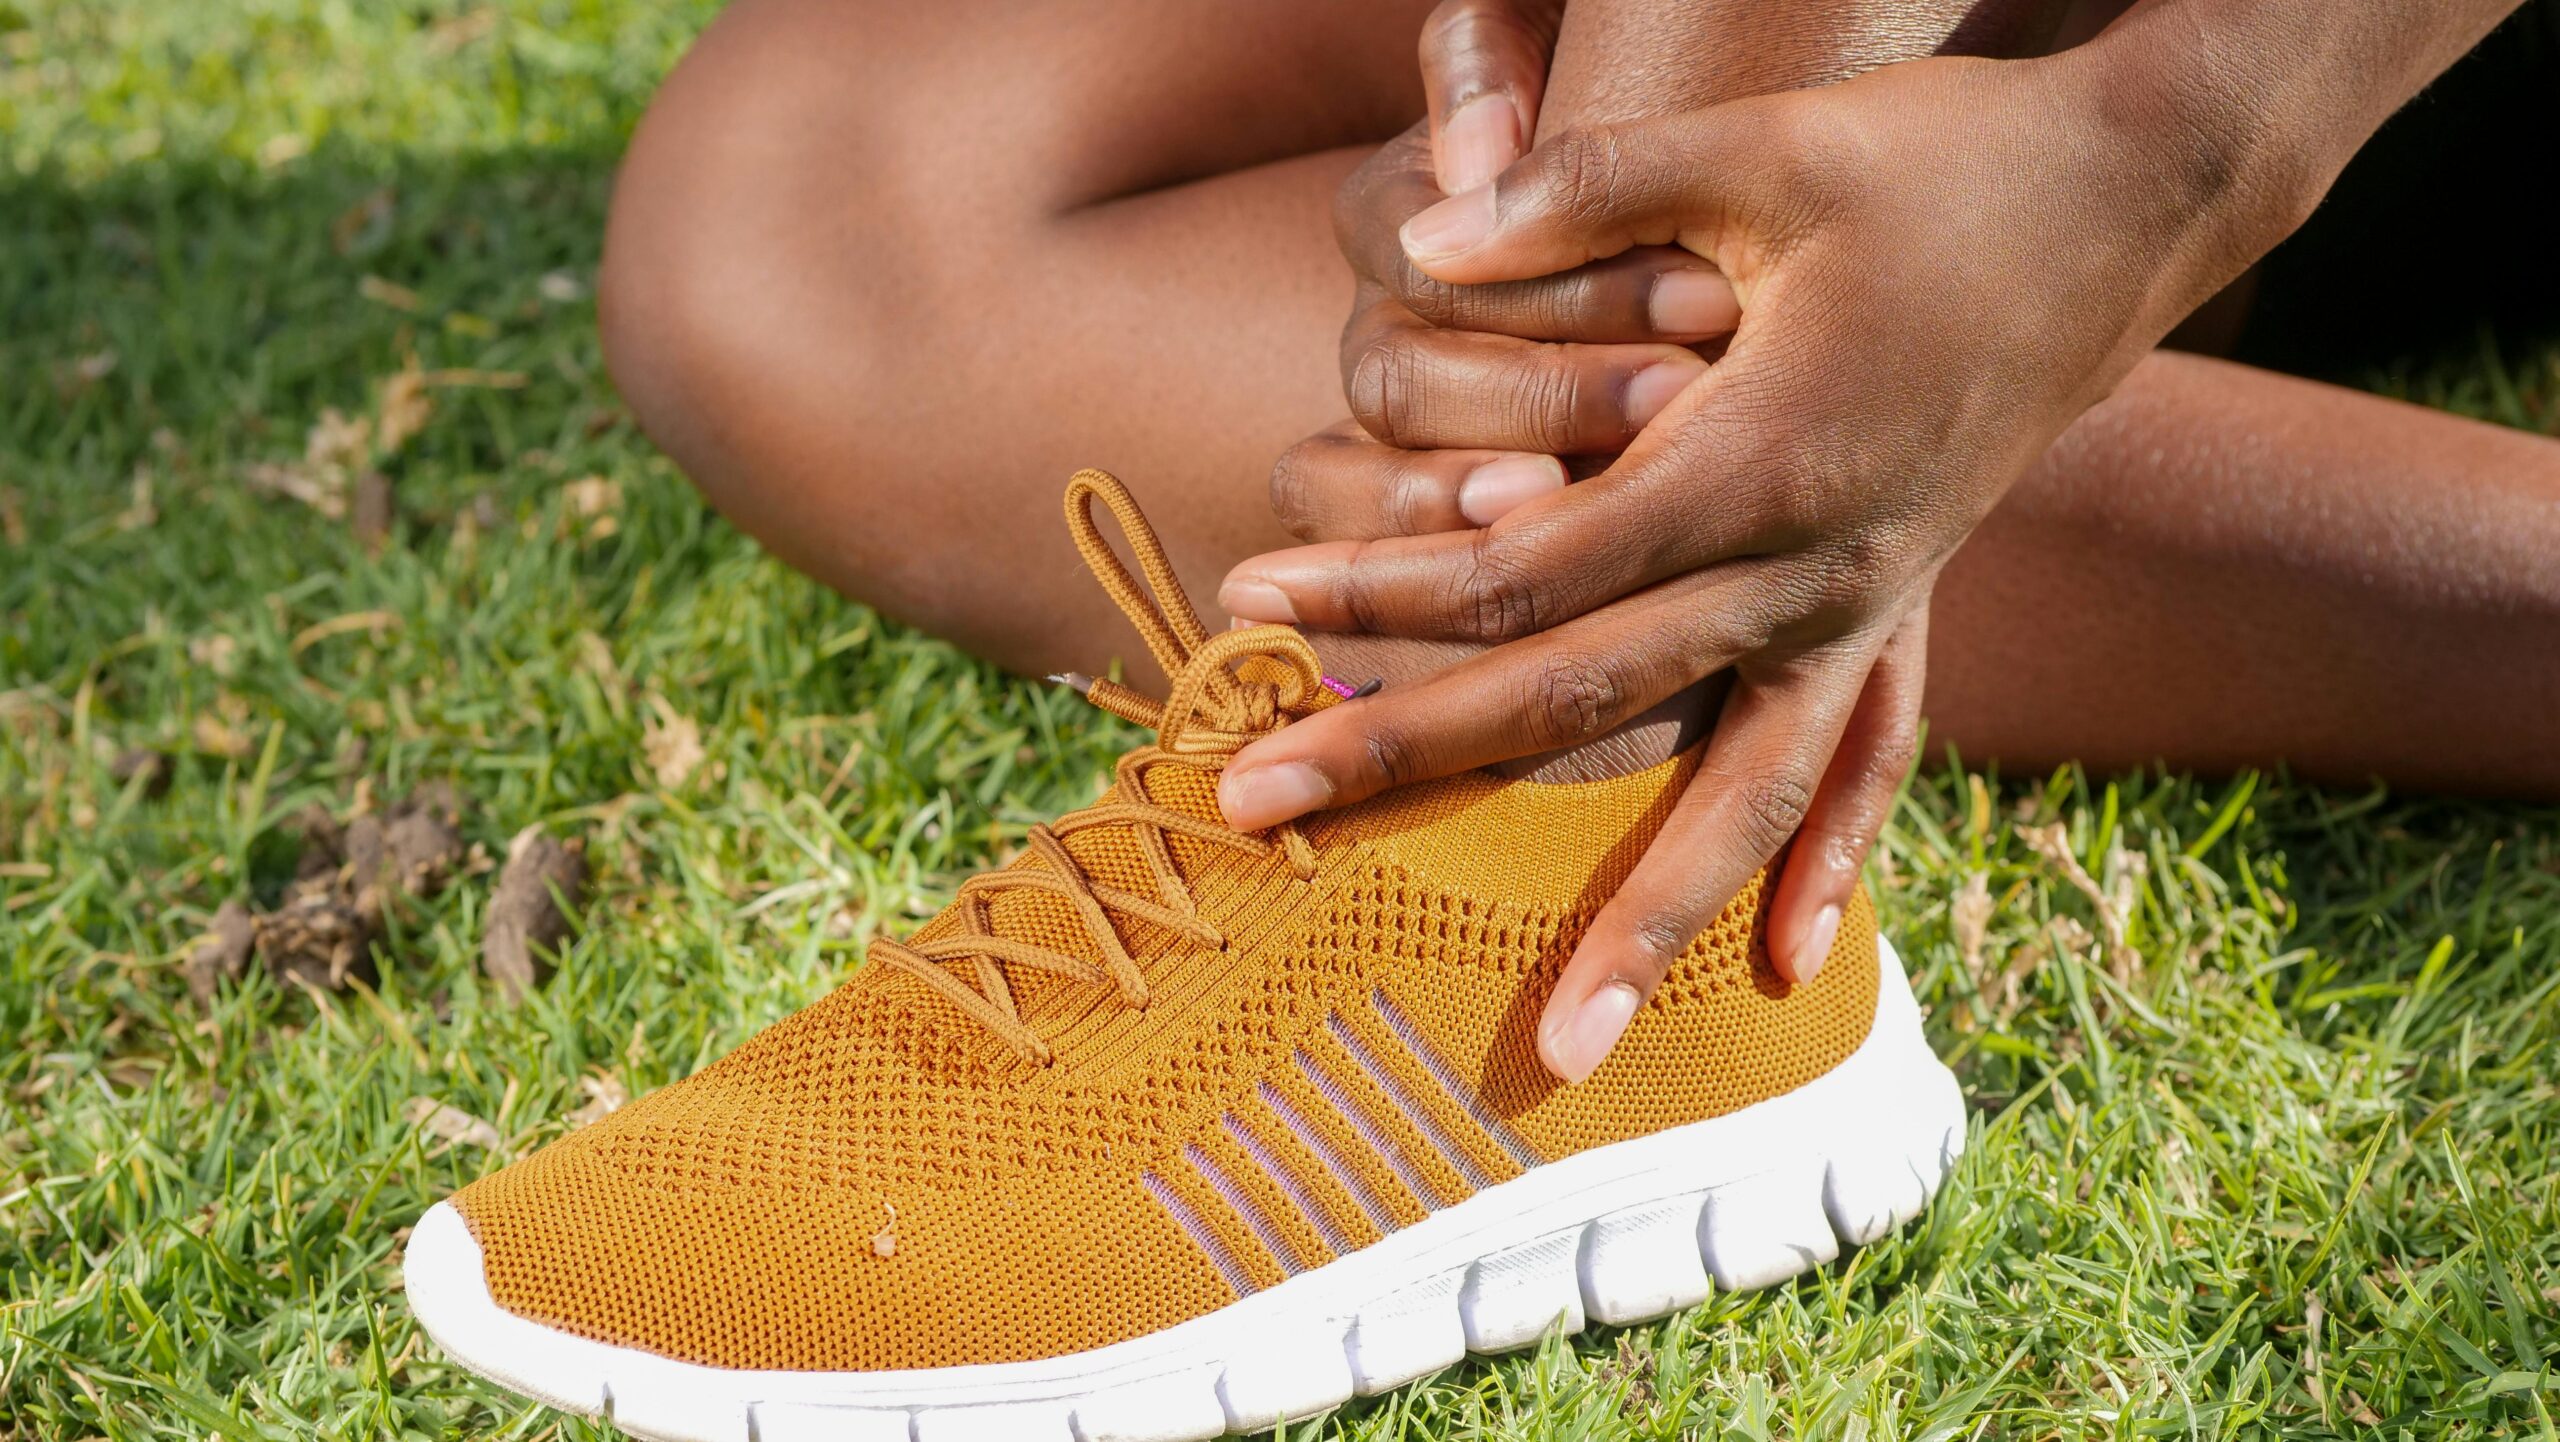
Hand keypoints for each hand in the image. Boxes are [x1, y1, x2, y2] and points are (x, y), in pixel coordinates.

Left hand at [1221, 44, 2302, 1080]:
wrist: (2131, 198)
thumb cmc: (1940, 160)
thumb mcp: (1762, 152)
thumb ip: (1583, 190)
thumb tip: (1424, 238)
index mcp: (1757, 459)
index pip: (1523, 565)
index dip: (1378, 588)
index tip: (1248, 604)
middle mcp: (1810, 565)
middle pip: (1577, 698)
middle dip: (1402, 758)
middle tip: (1244, 810)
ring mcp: (1866, 603)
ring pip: (1735, 795)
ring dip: (1640, 923)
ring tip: (1561, 1049)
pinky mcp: (1903, 602)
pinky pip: (1865, 759)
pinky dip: (1825, 856)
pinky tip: (1794, 959)